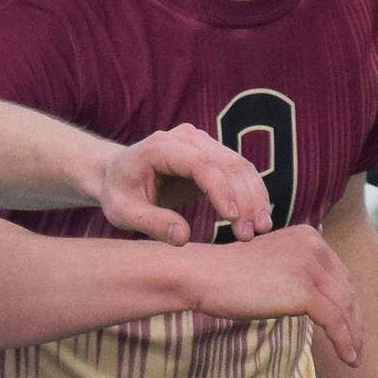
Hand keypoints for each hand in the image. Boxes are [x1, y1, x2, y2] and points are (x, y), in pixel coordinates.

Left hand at [99, 125, 272, 245]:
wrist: (116, 174)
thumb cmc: (118, 192)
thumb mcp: (123, 212)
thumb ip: (151, 223)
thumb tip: (182, 238)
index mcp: (160, 147)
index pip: (200, 165)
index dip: (220, 191)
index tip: (232, 218)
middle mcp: (186, 139)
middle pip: (227, 164)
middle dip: (244, 199)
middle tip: (251, 234)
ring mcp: (202, 143)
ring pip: (240, 167)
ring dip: (254, 198)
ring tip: (260, 229)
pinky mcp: (212, 156)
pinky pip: (239, 172)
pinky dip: (252, 194)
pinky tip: (258, 218)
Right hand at [191, 224, 361, 363]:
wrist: (204, 275)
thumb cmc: (226, 276)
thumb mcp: (270, 262)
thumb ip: (293, 269)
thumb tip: (309, 295)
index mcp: (309, 236)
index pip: (338, 273)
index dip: (346, 302)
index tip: (348, 324)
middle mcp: (315, 246)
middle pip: (346, 289)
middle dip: (354, 319)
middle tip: (356, 345)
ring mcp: (311, 267)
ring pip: (345, 307)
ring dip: (353, 335)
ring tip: (354, 357)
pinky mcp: (305, 291)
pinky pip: (335, 320)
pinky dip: (344, 342)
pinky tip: (348, 357)